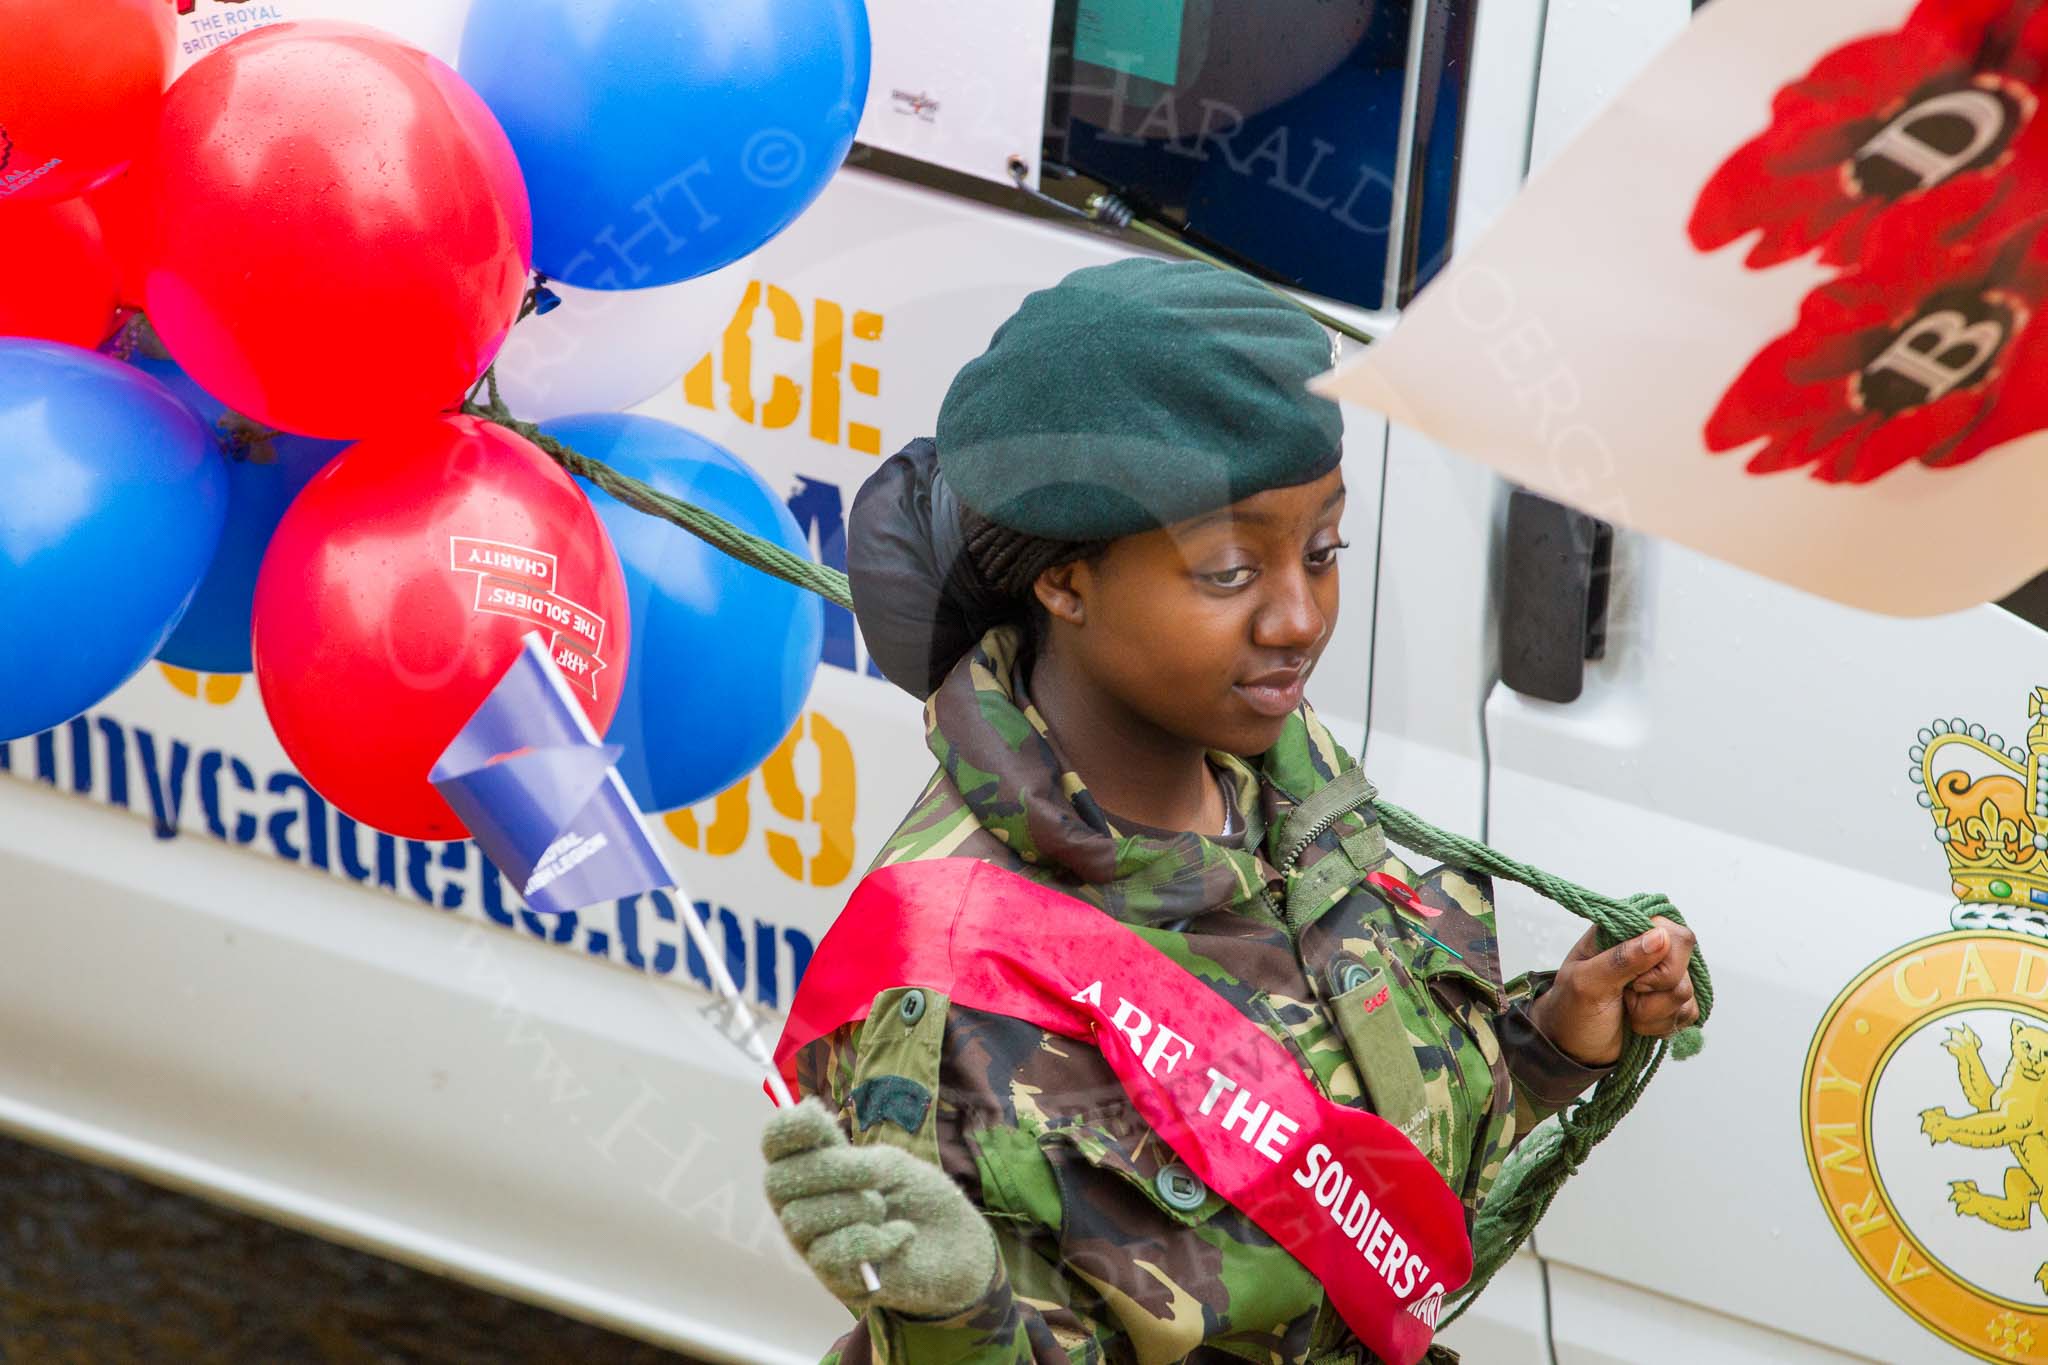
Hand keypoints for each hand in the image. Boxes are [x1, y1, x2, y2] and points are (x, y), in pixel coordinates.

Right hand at [762, 1098, 998, 1318]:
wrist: (960, 1248)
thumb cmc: (920, 1200)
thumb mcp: (888, 1165)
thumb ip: (847, 1151)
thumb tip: (804, 1111)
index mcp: (814, 1169)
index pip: (775, 1144)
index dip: (786, 1127)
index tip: (816, 1117)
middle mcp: (802, 1205)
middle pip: (777, 1182)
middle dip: (830, 1171)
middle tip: (874, 1174)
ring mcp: (813, 1245)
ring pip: (801, 1219)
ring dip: (856, 1207)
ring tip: (885, 1210)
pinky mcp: (834, 1278)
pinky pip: (829, 1253)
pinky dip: (873, 1239)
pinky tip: (901, 1236)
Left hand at [1527, 918, 1699, 1066]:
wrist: (1575, 1049)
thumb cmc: (1571, 1010)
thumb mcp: (1586, 983)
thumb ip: (1621, 959)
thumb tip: (1660, 935)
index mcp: (1623, 932)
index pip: (1670, 931)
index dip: (1661, 961)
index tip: (1634, 981)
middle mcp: (1647, 948)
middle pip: (1685, 961)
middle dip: (1656, 992)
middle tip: (1626, 997)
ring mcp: (1662, 975)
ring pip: (1686, 991)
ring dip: (1654, 1012)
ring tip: (1627, 1011)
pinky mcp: (1671, 1001)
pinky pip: (1689, 1011)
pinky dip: (1661, 1024)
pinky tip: (1638, 1022)